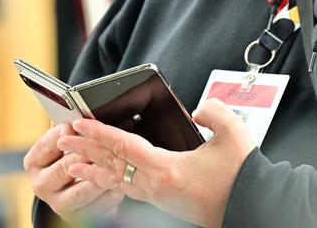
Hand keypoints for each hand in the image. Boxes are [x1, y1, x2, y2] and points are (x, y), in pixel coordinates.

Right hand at [23, 123, 124, 220]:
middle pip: (63, 169)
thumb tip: (79, 112)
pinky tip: (118, 186)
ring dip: (98, 178)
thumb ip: (67, 128)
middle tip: (97, 146)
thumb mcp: (62, 140)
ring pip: (80, 191)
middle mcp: (41, 184)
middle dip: (83, 156)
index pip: (46, 146)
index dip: (60, 135)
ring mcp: (57, 203)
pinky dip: (107, 196)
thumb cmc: (67, 156)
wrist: (70, 189)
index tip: (72, 126)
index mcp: (34, 162)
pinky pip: (95, 207)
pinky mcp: (75, 216)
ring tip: (111, 167)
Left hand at [57, 98, 254, 227]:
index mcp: (167, 170)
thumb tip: (197, 108)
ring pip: (116, 180)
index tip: (79, 122)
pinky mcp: (163, 203)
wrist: (255, 208)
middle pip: (111, 164)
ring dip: (92, 167)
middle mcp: (156, 186)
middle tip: (61, 138)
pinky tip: (102, 178)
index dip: (99, 133)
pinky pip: (127, 189)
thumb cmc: (244, 176)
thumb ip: (214, 112)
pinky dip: (109, 181)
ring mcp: (158, 197)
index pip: (123, 147)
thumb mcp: (234, 134)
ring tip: (71, 162)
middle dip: (84, 149)